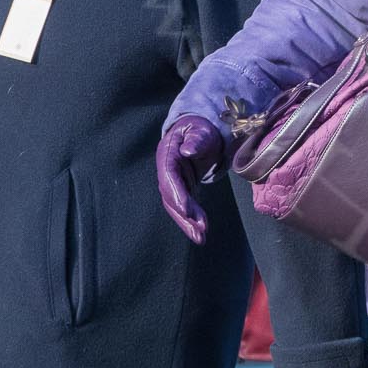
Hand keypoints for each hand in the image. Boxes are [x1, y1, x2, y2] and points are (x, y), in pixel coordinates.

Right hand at [156, 115, 223, 244]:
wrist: (199, 131)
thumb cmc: (199, 128)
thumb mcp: (199, 130)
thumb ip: (195, 139)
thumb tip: (188, 150)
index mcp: (167, 155)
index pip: (168, 178)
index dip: (176, 195)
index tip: (187, 211)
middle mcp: (166, 172)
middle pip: (171, 197)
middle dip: (184, 215)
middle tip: (200, 230)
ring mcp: (172, 182)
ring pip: (176, 206)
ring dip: (188, 223)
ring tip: (201, 238)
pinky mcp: (181, 189)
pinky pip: (185, 206)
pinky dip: (192, 220)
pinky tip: (201, 233)